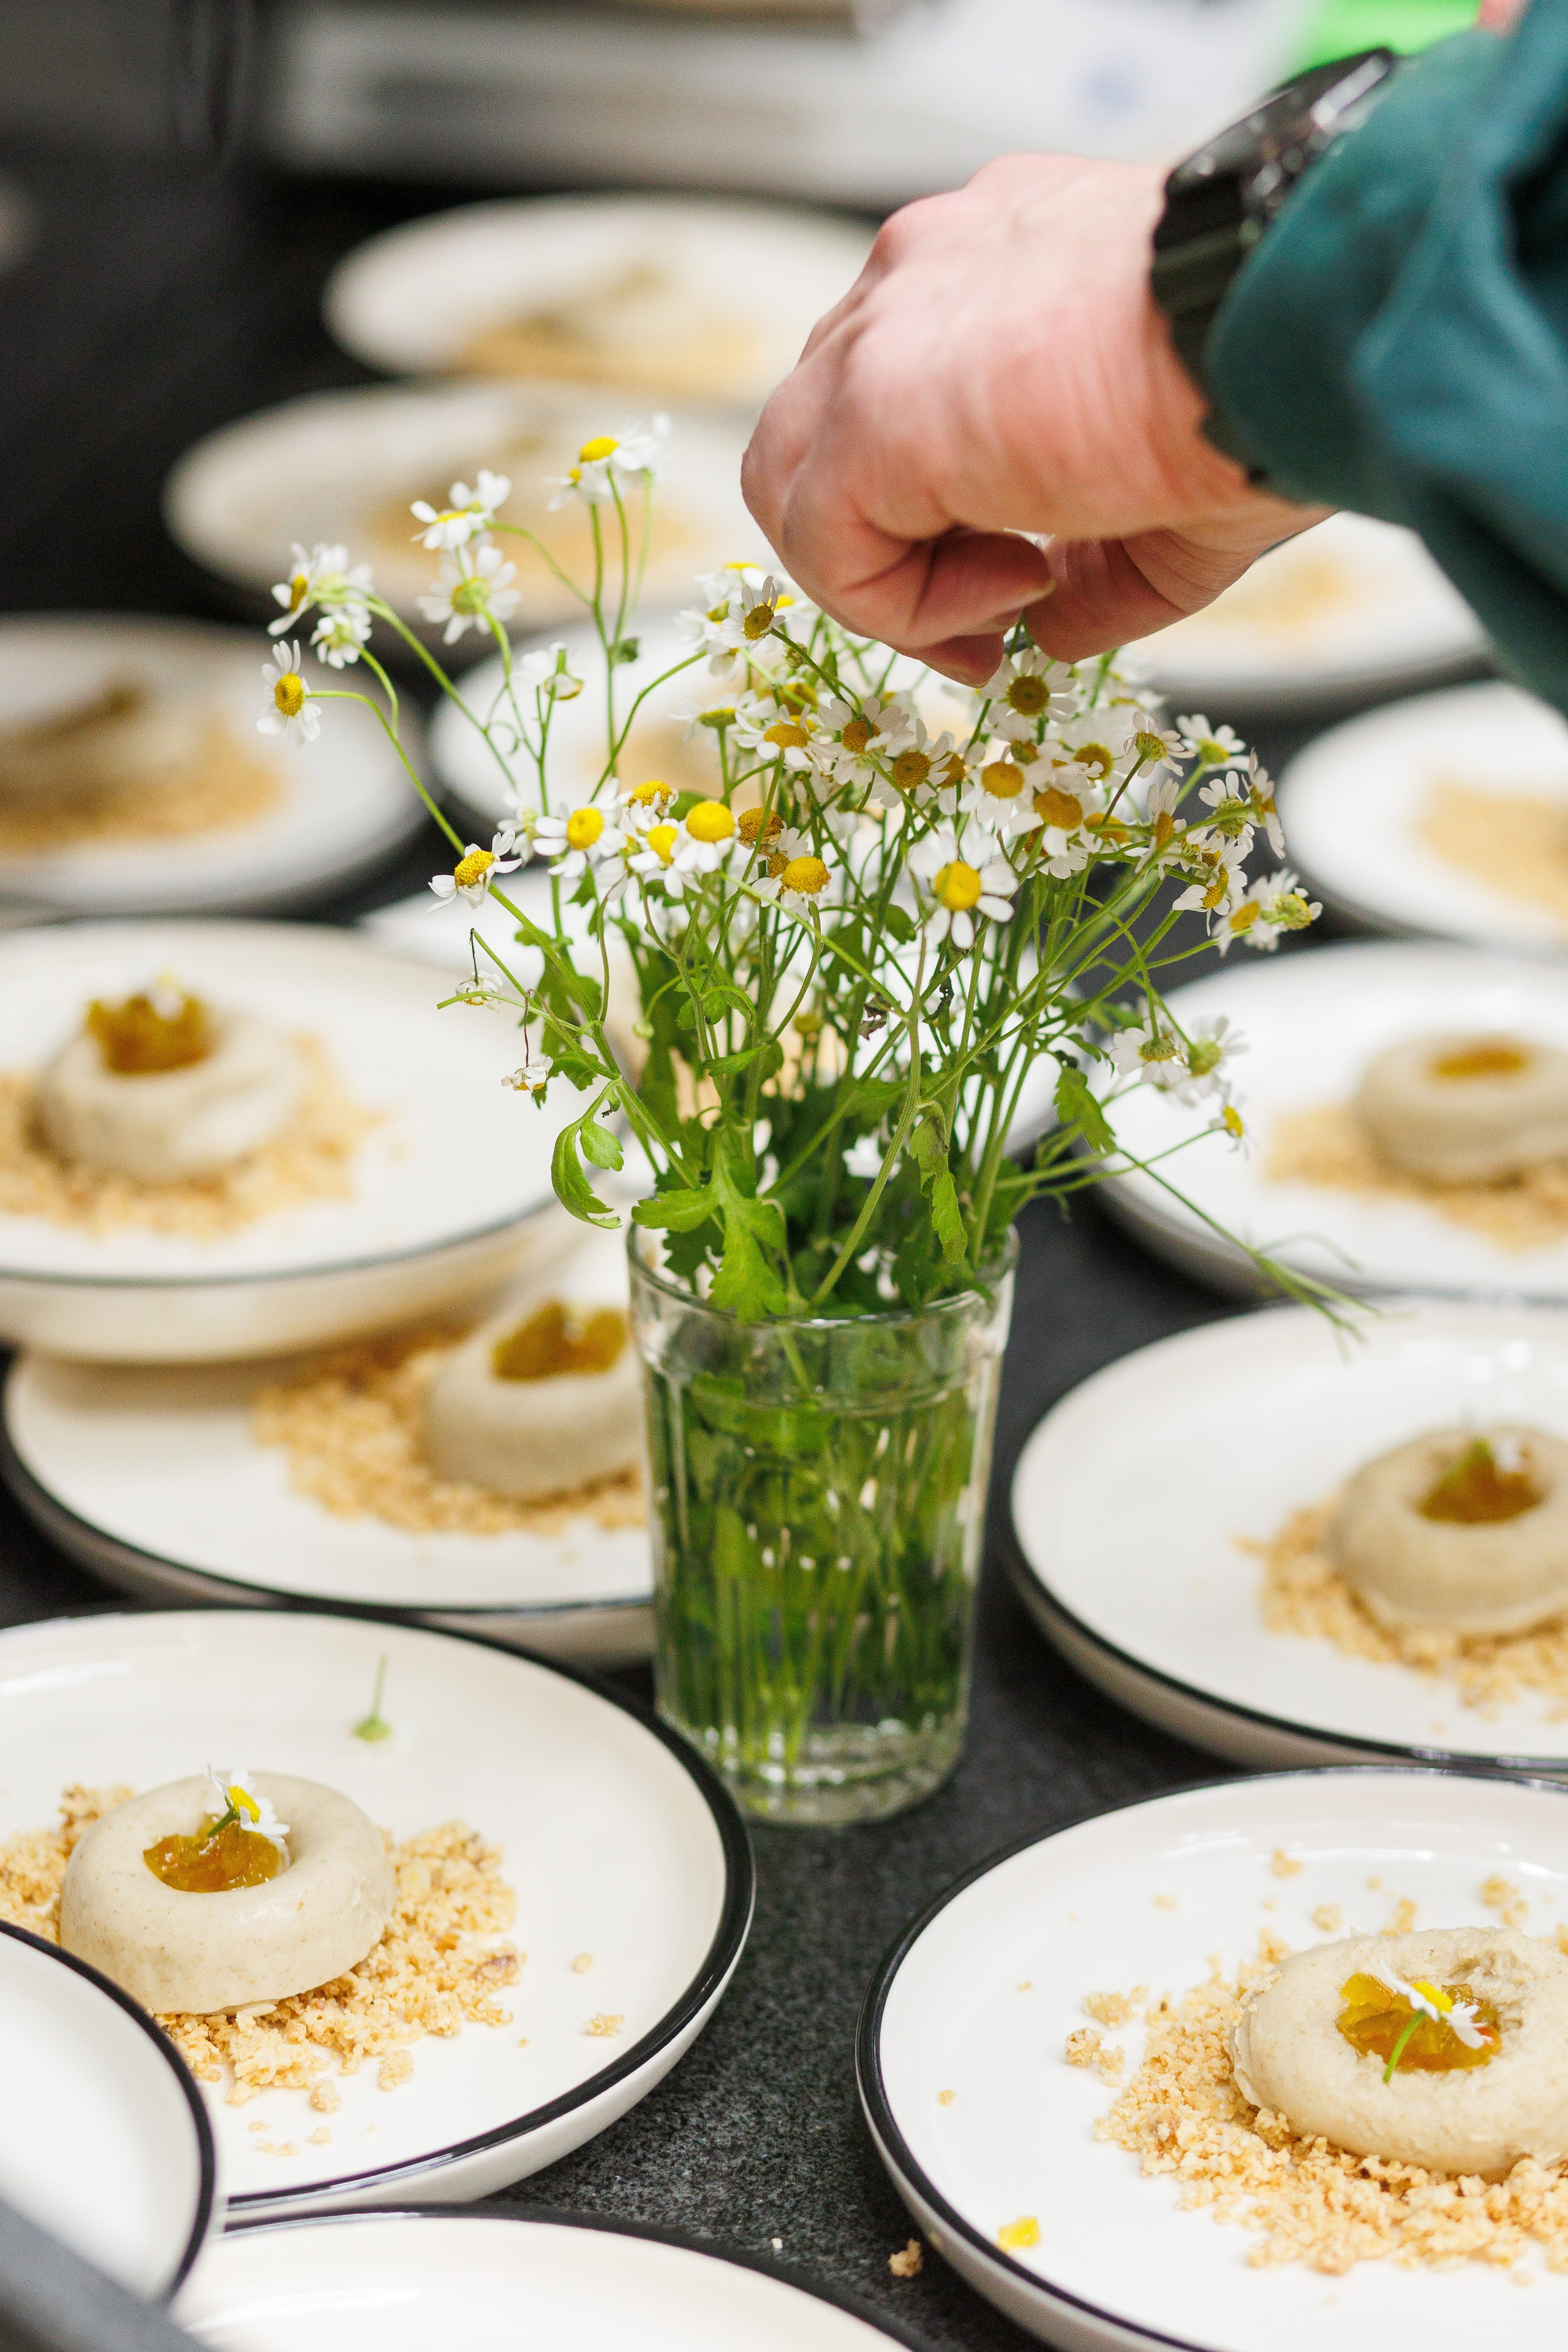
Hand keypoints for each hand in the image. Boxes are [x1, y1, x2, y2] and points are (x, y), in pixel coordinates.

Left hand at [742, 152, 1323, 683]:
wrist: (1291, 325)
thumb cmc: (1265, 380)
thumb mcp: (1170, 491)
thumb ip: (1092, 571)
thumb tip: (1046, 632)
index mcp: (989, 265)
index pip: (889, 395)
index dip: (930, 517)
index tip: (1019, 588)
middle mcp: (923, 272)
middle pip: (818, 437)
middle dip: (887, 556)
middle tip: (988, 628)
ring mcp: (886, 322)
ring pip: (795, 484)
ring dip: (885, 584)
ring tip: (1003, 608)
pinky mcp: (873, 400)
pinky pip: (822, 539)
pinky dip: (898, 603)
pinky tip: (1009, 589)